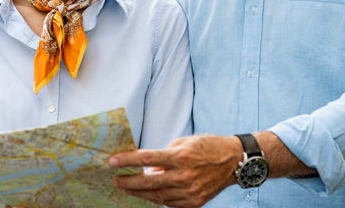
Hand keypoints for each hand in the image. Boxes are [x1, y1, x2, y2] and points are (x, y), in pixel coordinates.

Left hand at [109, 135, 242, 207]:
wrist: (233, 162)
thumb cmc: (207, 147)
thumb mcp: (183, 143)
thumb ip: (163, 156)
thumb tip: (146, 168)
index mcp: (180, 157)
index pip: (146, 159)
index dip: (126, 160)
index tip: (111, 161)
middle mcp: (184, 176)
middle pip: (147, 182)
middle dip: (127, 182)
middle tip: (113, 181)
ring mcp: (189, 192)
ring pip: (156, 196)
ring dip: (138, 192)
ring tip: (126, 188)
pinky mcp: (194, 202)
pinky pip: (168, 203)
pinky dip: (155, 199)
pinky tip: (145, 195)